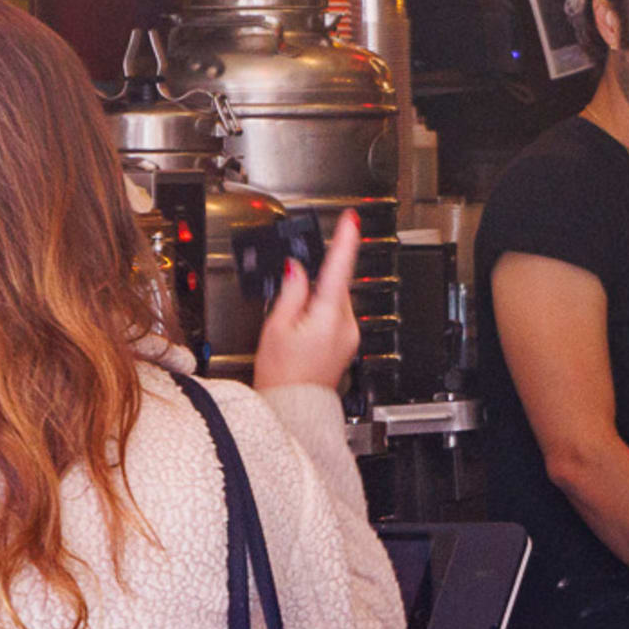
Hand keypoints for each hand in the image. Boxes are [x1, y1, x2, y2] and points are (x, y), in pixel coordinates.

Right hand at [251, 212, 362, 394]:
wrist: (294, 409)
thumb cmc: (281, 375)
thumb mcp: (276, 326)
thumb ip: (291, 291)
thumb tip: (298, 268)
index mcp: (328, 315)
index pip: (340, 268)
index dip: (346, 240)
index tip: (352, 219)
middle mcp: (347, 324)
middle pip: (335, 287)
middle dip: (314, 286)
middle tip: (289, 306)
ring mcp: (350, 336)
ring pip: (334, 303)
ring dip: (316, 304)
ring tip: (292, 329)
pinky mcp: (347, 345)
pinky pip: (335, 320)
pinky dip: (320, 318)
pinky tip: (302, 336)